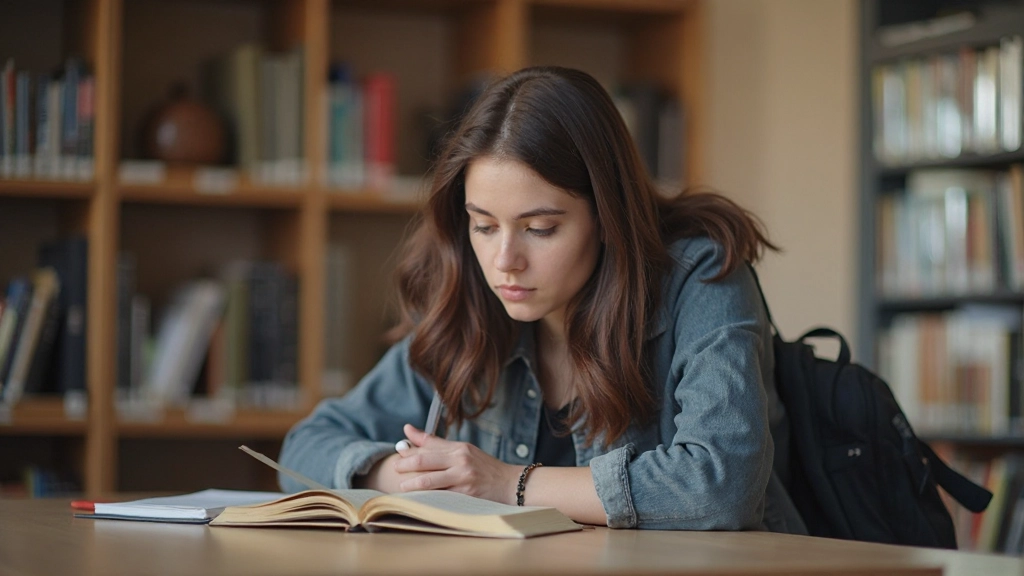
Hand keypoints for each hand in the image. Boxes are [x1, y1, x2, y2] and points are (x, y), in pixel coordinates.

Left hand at [393, 424, 520, 504]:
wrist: (510, 484)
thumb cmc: (484, 468)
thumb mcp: (464, 451)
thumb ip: (436, 444)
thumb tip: (408, 430)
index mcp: (459, 448)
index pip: (429, 445)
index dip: (410, 449)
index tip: (398, 451)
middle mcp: (460, 460)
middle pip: (425, 460)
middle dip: (406, 464)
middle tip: (395, 468)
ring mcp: (463, 478)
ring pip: (429, 480)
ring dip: (412, 483)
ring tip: (402, 487)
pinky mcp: (465, 495)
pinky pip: (440, 496)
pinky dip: (426, 497)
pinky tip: (417, 499)